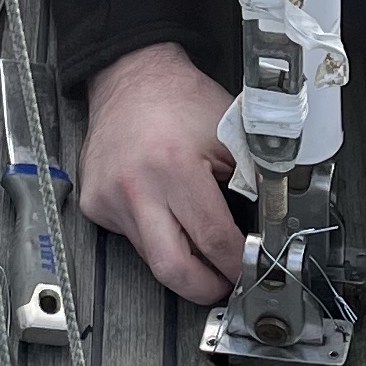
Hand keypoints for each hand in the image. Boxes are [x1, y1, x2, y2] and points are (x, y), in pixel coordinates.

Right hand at [77, 42, 244, 302]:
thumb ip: (254, 179)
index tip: (248, 268)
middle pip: (172, 270)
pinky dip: (155, 234)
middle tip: (224, 284)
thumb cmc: (179, 99)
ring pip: (150, 257)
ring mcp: (108, 199)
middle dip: (204, 288)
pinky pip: (131, 238)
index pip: (213, 239)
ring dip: (180, 258)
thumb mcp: (231, 135)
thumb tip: (271, 225)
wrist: (131, 77)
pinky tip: (165, 211)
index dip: (236, 263)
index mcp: (173, 167)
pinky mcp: (94, 204)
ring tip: (200, 241)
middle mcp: (136, 188)